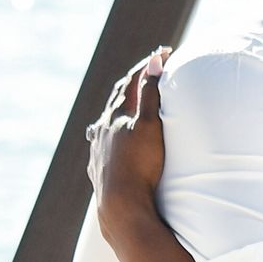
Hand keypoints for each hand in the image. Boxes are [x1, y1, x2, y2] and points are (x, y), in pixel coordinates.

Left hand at [87, 50, 169, 241]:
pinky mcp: (97, 171)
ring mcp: (97, 151)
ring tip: (120, 111)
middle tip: (144, 75)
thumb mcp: (151, 126)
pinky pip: (100, 148)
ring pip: (103, 125)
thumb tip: (154, 61)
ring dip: (115, 113)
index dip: (147, 66)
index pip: (131, 82)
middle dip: (131, 86)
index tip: (165, 53)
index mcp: (115, 116)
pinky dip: (107, 139)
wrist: (121, 208)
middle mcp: (101, 130)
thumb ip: (152, 93)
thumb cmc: (140, 165)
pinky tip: (106, 146)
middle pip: (115, 101)